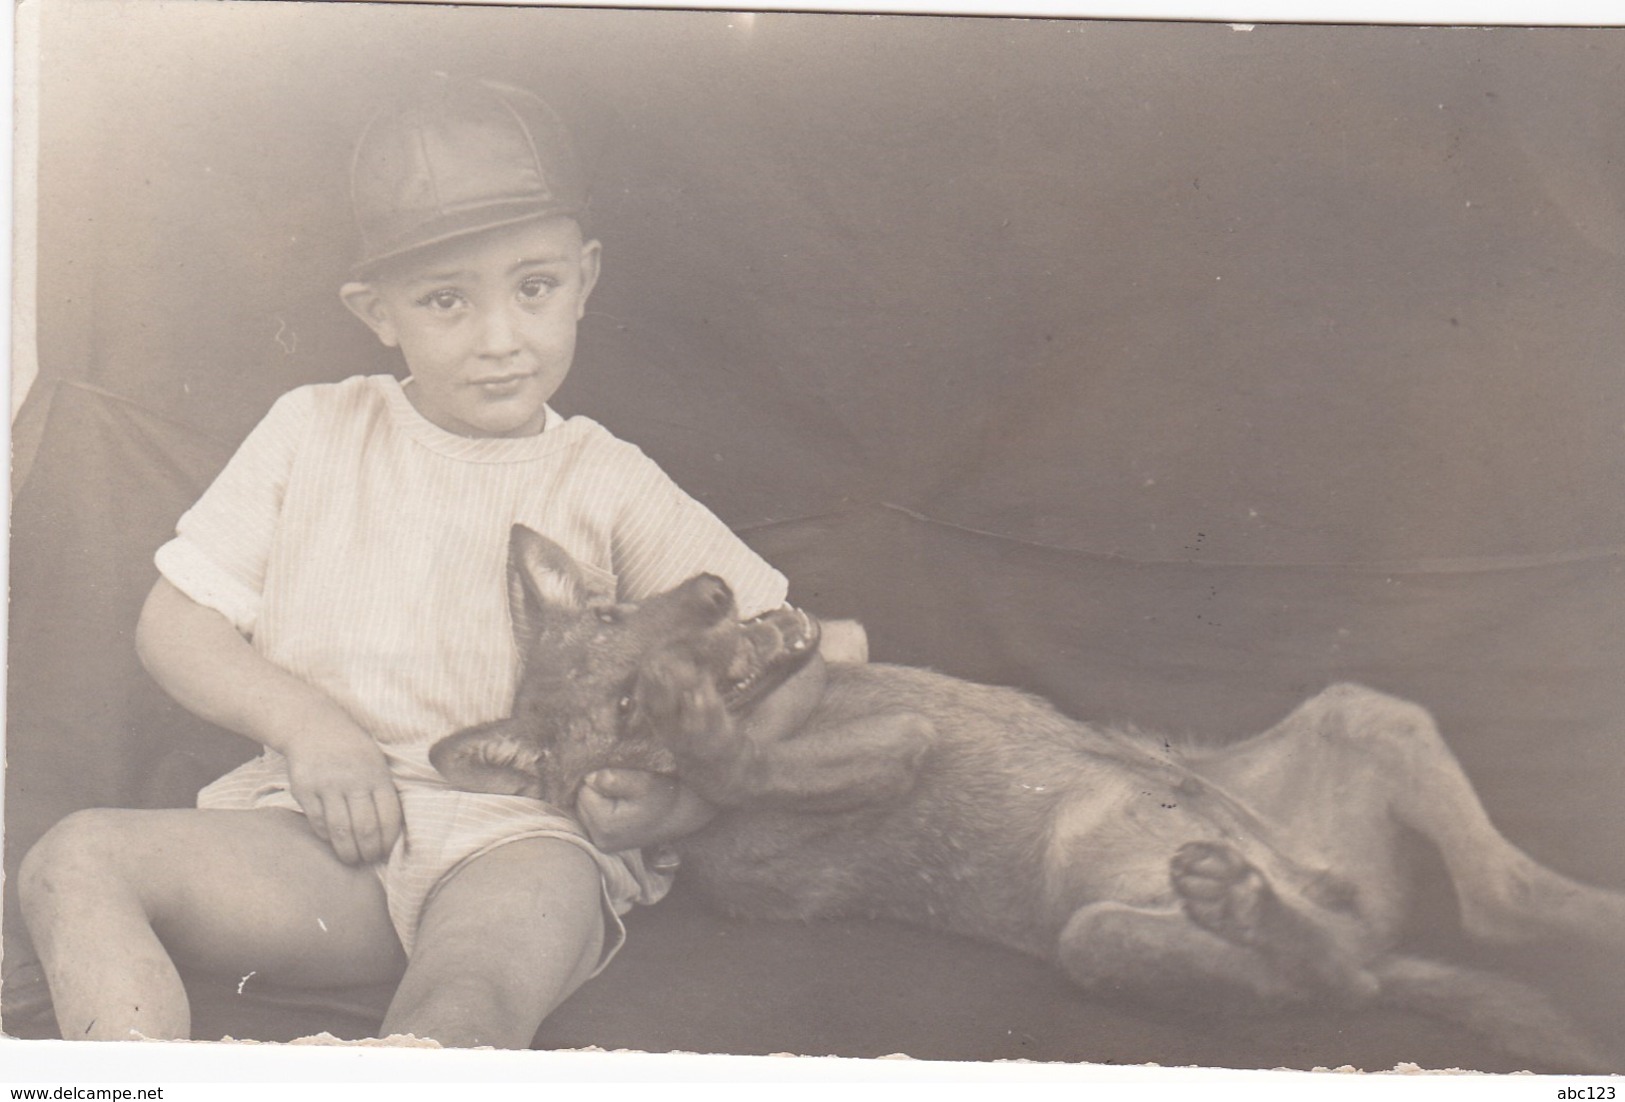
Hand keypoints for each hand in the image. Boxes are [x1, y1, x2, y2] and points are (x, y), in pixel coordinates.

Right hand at [283, 719, 402, 864]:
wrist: (313, 726)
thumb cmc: (352, 750)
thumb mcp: (376, 762)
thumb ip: (381, 791)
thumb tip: (390, 832)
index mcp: (377, 775)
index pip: (389, 816)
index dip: (389, 840)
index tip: (387, 852)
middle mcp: (353, 781)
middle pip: (365, 828)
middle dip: (369, 851)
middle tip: (369, 860)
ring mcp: (327, 785)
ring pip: (340, 829)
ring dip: (348, 851)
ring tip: (351, 859)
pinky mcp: (305, 790)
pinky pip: (318, 822)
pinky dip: (326, 837)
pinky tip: (332, 840)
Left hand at [576, 769, 717, 852]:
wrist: (681, 814)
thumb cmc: (664, 796)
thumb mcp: (643, 782)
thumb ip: (613, 778)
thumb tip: (588, 777)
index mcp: (605, 826)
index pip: (584, 790)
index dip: (601, 779)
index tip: (625, 781)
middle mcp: (599, 840)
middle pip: (581, 800)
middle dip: (597, 789)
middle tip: (626, 788)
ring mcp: (601, 843)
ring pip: (584, 807)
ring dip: (599, 797)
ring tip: (624, 796)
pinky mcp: (604, 841)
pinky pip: (590, 815)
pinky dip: (600, 806)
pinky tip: (620, 805)